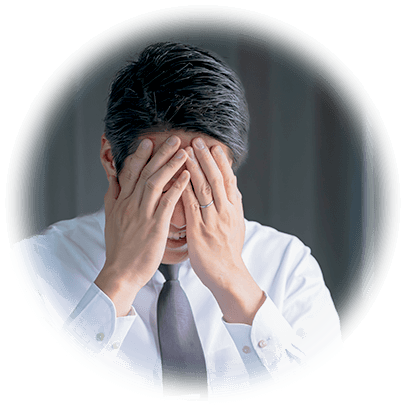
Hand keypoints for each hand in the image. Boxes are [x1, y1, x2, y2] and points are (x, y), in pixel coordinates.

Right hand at [101, 135, 189, 290]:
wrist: (121, 272)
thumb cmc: (119, 248)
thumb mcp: (110, 219)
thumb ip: (112, 197)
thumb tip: (113, 179)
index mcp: (120, 202)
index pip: (129, 172)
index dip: (139, 156)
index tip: (148, 142)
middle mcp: (130, 204)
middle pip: (145, 172)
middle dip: (159, 153)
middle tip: (172, 138)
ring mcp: (142, 214)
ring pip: (155, 182)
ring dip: (170, 165)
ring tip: (183, 151)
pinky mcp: (155, 226)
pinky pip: (167, 202)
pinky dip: (177, 187)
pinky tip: (187, 176)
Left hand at [181, 138, 245, 292]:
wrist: (227, 274)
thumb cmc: (229, 251)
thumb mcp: (237, 225)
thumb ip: (232, 206)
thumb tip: (231, 188)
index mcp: (234, 209)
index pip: (228, 180)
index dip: (221, 162)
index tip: (214, 148)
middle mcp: (225, 211)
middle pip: (216, 179)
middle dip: (207, 159)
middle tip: (198, 141)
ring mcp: (212, 220)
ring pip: (204, 188)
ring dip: (195, 168)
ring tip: (187, 152)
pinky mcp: (199, 231)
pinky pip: (191, 206)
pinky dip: (185, 189)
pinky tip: (178, 178)